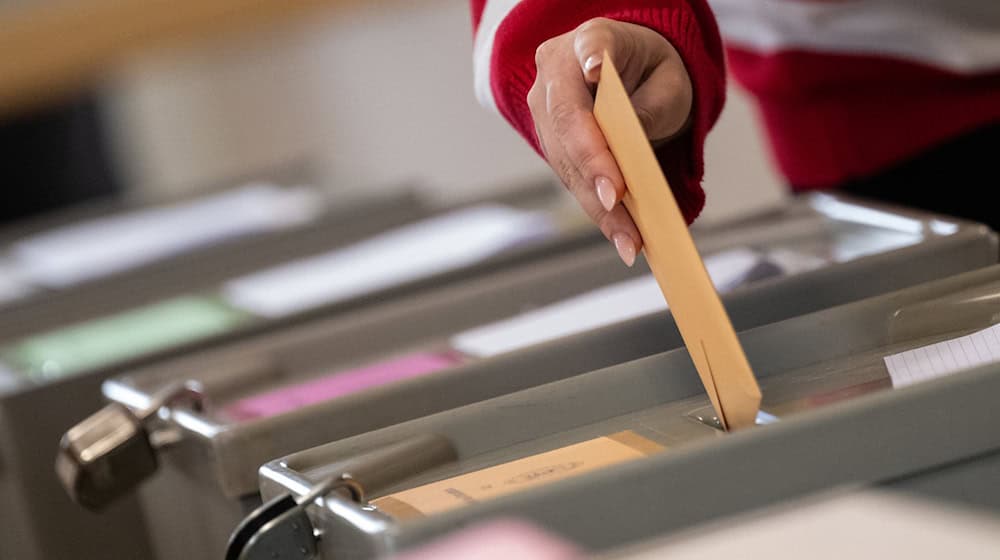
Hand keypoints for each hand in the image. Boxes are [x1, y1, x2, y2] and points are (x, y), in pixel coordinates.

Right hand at [529, 18, 692, 265]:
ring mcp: (544, 108)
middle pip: (568, 120)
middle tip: (616, 200)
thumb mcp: (671, 81)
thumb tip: (631, 147)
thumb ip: (654, 106)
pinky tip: (622, 237)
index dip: (591, 60)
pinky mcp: (549, 143)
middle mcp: (555, 71)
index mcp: (590, 38)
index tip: (599, 71)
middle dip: (592, 165)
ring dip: (596, 203)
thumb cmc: (653, 73)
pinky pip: (571, 179)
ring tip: (630, 240)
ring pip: (565, 159)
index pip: (589, 48)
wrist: (629, 75)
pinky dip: (598, 210)